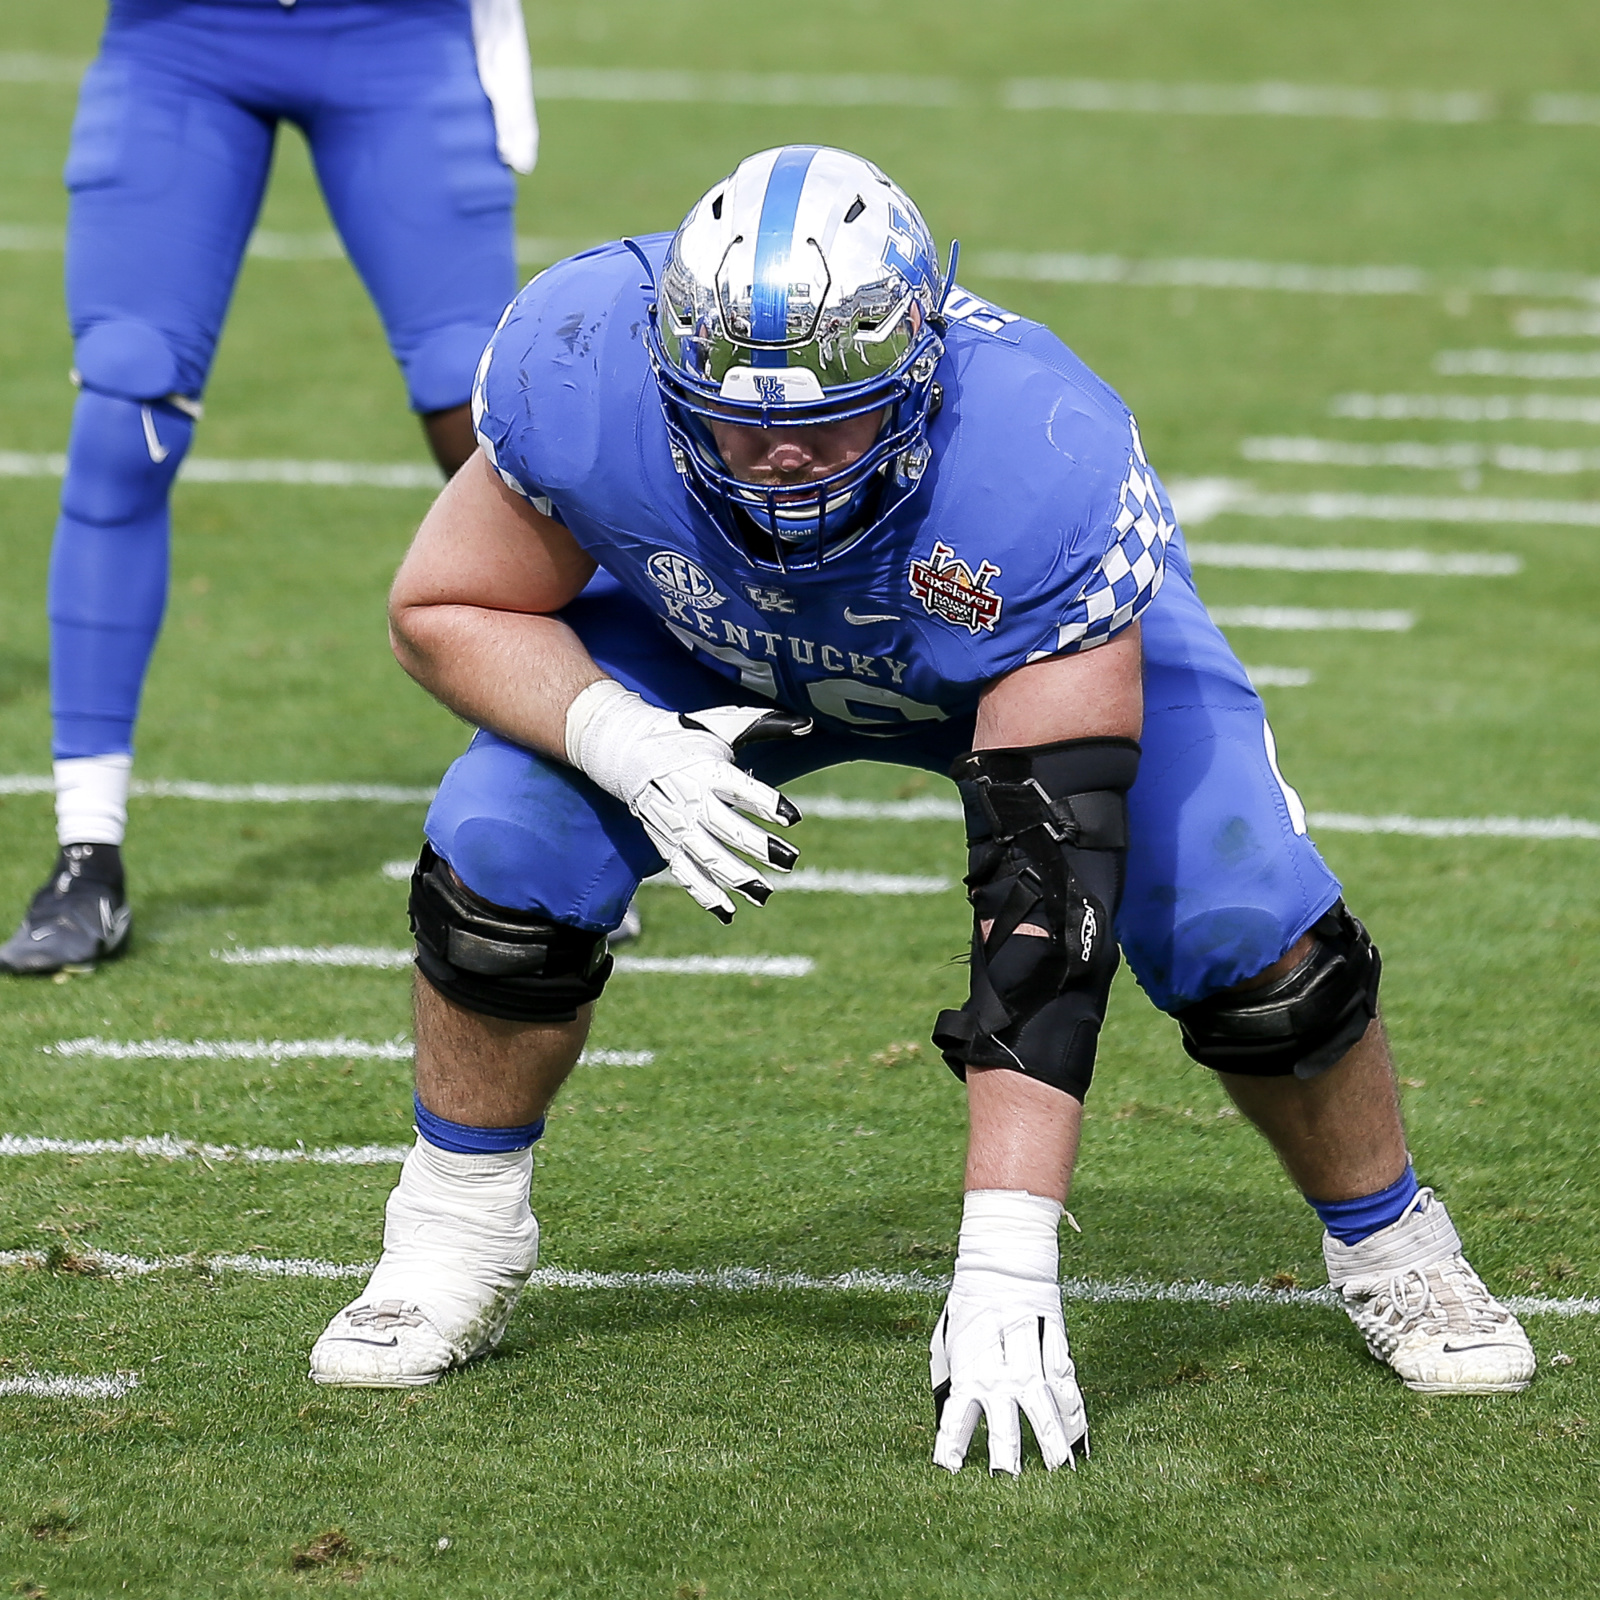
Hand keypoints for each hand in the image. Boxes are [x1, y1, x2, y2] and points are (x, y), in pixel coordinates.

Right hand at [565, 680, 809, 921]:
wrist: (626, 750)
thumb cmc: (685, 735)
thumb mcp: (723, 724)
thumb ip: (765, 726)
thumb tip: (808, 724)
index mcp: (707, 769)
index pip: (741, 789)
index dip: (767, 803)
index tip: (793, 818)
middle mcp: (691, 799)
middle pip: (727, 829)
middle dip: (759, 848)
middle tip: (791, 862)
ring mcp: (676, 825)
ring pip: (708, 857)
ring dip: (736, 878)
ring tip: (766, 894)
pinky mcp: (665, 843)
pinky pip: (685, 873)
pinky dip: (705, 894)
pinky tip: (729, 912)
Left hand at [929, 1189, 1086, 1474]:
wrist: (1003, 1263)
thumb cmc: (969, 1305)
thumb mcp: (949, 1340)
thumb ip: (950, 1376)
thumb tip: (948, 1413)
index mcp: (968, 1369)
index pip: (956, 1417)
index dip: (952, 1444)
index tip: (949, 1470)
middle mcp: (999, 1371)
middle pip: (1003, 1422)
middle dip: (1005, 1456)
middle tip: (1006, 1482)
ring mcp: (1030, 1362)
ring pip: (1042, 1409)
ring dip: (1050, 1442)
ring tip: (1058, 1470)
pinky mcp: (1054, 1350)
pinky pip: (1066, 1388)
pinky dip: (1074, 1413)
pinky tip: (1080, 1437)